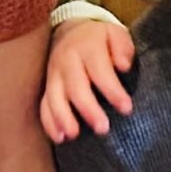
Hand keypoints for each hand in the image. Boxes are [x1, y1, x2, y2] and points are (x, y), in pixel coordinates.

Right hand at [39, 18, 135, 141]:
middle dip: (88, 109)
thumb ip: (122, 47)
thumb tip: (124, 65)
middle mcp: (67, 62)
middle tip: (102, 128)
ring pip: (54, 97)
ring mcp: (53, 75)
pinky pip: (44, 105)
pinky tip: (59, 138)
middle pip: (75, 87)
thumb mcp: (115, 34)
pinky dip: (49, 122)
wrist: (69, 33)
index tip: (126, 108)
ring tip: (74, 135)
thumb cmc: (99, 40)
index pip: (100, 70)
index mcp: (87, 48)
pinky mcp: (46, 88)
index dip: (113, 90)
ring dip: (63, 117)